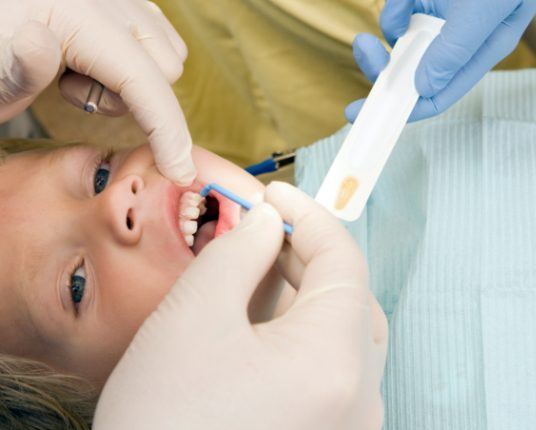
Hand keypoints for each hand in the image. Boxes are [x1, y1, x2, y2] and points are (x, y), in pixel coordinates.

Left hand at [0, 0, 194, 183]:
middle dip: (134, 100)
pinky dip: (142, 62)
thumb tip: (40, 42)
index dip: (168, 134)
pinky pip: (160, 36)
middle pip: (166, 68)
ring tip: (77, 73)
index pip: (142, 80)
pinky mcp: (122, 1)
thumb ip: (18, 68)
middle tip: (71, 92)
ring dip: (137, 81)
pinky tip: (96, 61)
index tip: (180, 174)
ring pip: (168, 53)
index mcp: (75, 12)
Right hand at [93, 182, 387, 429]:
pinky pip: (328, 365)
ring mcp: (347, 423)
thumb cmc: (163, 417)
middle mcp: (358, 399)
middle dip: (307, 254)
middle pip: (349, 298)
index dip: (309, 217)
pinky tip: (260, 319)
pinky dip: (300, 330)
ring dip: (302, 291)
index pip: (344, 263)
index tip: (274, 194)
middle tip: (263, 229)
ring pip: (340, 332)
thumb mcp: (194, 315)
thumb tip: (266, 220)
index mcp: (334, 362)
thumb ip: (239, 252)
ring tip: (255, 269)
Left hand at [346, 0, 535, 122]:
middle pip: (408, 71)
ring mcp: (438, 17)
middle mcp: (454, 41)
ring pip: (399, 38)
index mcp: (476, 53)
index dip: (401, 109)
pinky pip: (399, 9)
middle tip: (365, 48)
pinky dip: (399, 1)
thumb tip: (424, 88)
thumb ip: (456, 50)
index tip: (362, 112)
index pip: (436, 95)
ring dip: (393, 21)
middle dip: (382, 64)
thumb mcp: (486, 10)